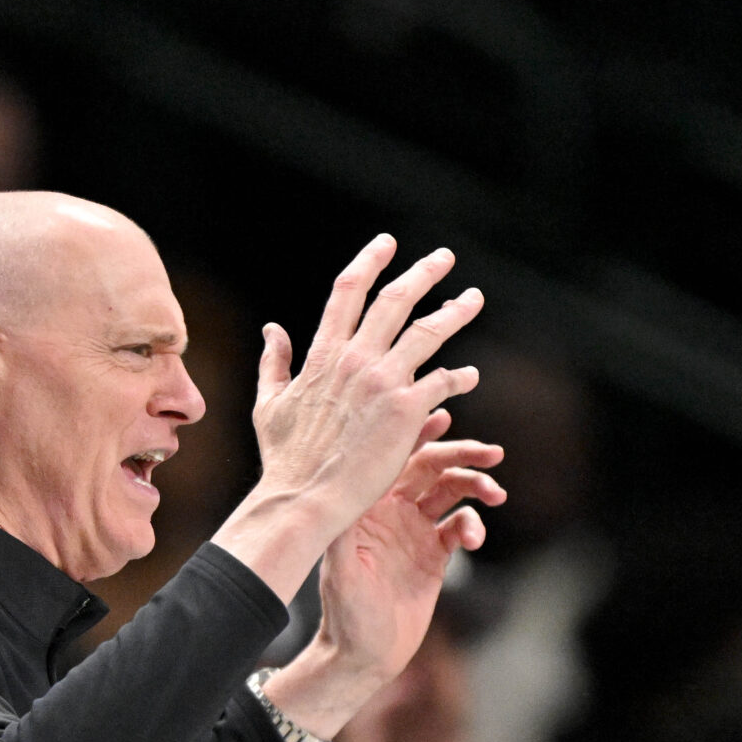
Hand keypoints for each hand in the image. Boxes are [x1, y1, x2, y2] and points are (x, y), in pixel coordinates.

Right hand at [212, 236, 486, 595]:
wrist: (304, 498)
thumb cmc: (285, 460)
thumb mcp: (269, 405)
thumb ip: (274, 363)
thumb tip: (272, 329)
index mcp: (323, 355)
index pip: (348, 292)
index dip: (369, 261)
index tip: (387, 243)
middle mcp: (355, 359)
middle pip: (396, 299)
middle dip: (424, 273)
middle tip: (445, 258)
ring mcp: (383, 381)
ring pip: (429, 331)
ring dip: (456, 311)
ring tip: (473, 298)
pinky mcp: (407, 409)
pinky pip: (443, 380)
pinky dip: (459, 377)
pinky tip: (470, 377)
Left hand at [264, 421, 497, 737]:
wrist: (364, 656)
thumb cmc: (345, 615)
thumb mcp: (340, 571)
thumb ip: (345, 532)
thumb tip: (345, 490)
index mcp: (366, 505)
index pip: (392, 456)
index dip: (416, 433)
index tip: (443, 416)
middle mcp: (390, 512)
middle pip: (431, 467)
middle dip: (462, 455)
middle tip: (492, 454)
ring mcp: (414, 531)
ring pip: (452, 492)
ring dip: (475, 486)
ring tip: (495, 494)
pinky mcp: (434, 555)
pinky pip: (460, 526)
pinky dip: (472, 525)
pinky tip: (474, 538)